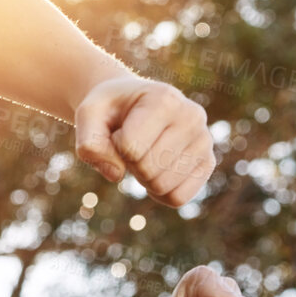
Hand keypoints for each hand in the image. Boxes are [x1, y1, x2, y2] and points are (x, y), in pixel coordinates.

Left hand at [74, 76, 214, 205]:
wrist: (130, 104)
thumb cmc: (109, 110)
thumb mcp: (88, 116)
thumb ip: (89, 143)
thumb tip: (116, 174)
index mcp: (165, 98)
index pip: (131, 147)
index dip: (114, 146)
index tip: (119, 129)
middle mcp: (192, 116)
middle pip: (147, 169)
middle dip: (129, 164)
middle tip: (130, 144)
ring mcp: (204, 140)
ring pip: (162, 186)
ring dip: (142, 178)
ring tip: (144, 153)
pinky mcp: (207, 162)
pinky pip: (178, 198)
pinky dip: (159, 193)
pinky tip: (156, 171)